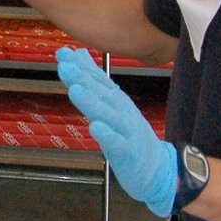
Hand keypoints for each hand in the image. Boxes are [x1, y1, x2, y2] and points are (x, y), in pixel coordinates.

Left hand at [56, 47, 178, 216]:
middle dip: (82, 78)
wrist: (158, 168)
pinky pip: (117, 143)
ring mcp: (126, 131)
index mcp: (116, 100)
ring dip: (92, 102)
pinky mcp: (128, 153)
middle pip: (101, 93)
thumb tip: (79, 54)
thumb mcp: (112, 104)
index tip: (62, 53)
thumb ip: (95, 80)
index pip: (97, 80)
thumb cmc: (129, 134)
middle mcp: (122, 111)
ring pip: (107, 115)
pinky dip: (107, 135)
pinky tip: (95, 127)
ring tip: (76, 90)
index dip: (80, 67)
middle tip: (65, 65)